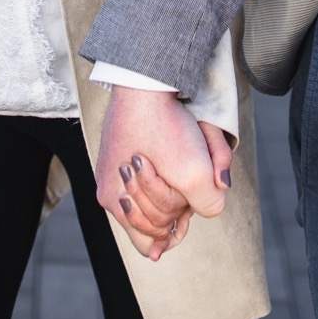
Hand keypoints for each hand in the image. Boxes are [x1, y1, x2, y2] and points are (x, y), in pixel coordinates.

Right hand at [94, 88, 230, 259]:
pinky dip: (177, 160)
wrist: (146, 78)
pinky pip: (155, 171)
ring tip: (190, 149)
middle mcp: (110, 188)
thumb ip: (207, 204)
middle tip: (186, 170)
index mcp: (115, 201)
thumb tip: (205, 208)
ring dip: (180, 177)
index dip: (177, 224)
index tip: (186, 202)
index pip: (151, 241)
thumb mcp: (194, 172)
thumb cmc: (164, 126)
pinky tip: (187, 143)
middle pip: (154, 217)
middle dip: (179, 199)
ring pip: (158, 193)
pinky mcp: (125, 148)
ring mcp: (116, 167)